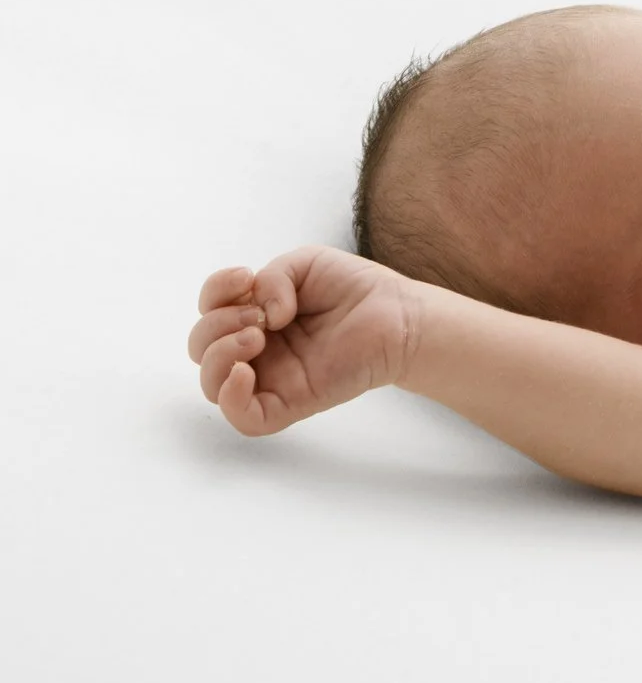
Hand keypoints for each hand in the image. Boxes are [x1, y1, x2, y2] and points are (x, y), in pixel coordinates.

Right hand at [188, 245, 417, 435]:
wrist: (397, 314)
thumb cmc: (356, 290)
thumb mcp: (304, 264)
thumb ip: (271, 277)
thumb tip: (263, 313)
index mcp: (257, 316)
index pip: (209, 311)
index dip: (215, 292)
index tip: (246, 276)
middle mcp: (260, 349)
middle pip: (202, 349)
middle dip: (217, 325)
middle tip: (262, 315)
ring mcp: (274, 377)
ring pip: (212, 385)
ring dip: (219, 355)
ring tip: (257, 336)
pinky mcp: (292, 402)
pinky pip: (244, 418)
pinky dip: (230, 398)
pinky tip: (243, 371)